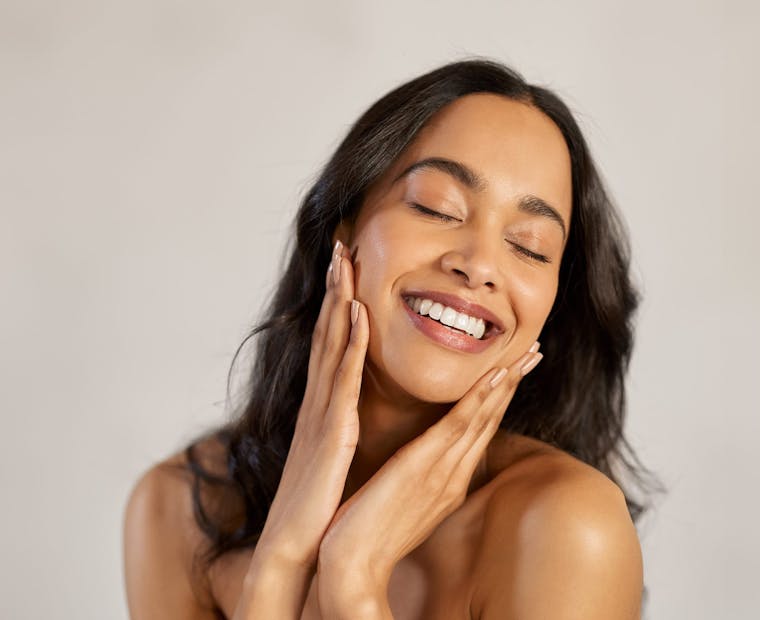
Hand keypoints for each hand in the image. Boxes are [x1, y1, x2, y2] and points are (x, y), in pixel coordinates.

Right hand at [248, 240, 368, 574]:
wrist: (295, 543)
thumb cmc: (316, 502)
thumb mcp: (329, 452)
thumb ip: (336, 425)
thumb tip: (347, 409)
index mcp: (323, 405)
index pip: (331, 343)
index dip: (338, 303)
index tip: (346, 268)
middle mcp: (319, 399)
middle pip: (327, 331)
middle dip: (335, 285)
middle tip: (342, 244)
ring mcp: (323, 410)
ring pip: (332, 343)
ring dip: (340, 298)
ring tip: (346, 259)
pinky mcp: (332, 428)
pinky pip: (343, 377)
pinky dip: (351, 341)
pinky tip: (359, 311)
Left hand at [315, 342, 542, 600]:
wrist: (354, 563)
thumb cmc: (371, 532)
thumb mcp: (402, 501)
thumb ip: (418, 479)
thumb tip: (420, 459)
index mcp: (449, 481)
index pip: (480, 431)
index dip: (500, 399)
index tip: (514, 370)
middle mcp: (454, 475)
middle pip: (491, 421)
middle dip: (514, 384)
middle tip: (535, 352)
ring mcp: (443, 471)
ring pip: (482, 418)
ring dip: (506, 383)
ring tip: (526, 355)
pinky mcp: (424, 466)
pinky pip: (458, 426)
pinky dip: (479, 399)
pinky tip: (496, 376)